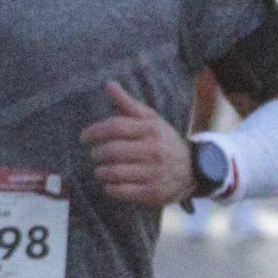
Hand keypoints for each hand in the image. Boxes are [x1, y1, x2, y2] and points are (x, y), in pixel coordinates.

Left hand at [81, 79, 197, 204]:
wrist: (193, 170)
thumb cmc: (164, 141)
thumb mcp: (151, 120)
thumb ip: (128, 104)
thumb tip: (109, 85)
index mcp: (151, 129)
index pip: (115, 127)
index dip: (94, 131)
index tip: (84, 137)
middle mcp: (153, 150)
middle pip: (112, 151)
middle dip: (97, 153)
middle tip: (95, 155)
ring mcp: (153, 173)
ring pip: (114, 172)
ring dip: (101, 171)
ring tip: (100, 170)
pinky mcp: (152, 192)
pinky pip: (121, 191)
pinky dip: (110, 188)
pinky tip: (109, 184)